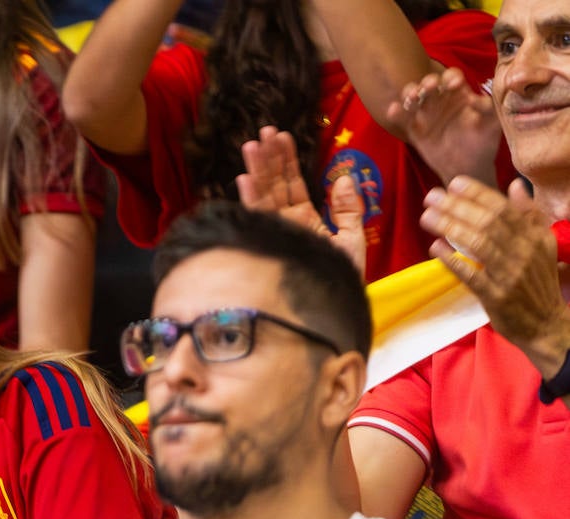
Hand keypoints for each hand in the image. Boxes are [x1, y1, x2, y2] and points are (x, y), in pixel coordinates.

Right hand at [236, 127, 365, 274]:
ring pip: (263, 197)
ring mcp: (275, 233)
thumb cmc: (341, 280)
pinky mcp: (268, 244)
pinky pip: (257, 218)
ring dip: (257, 171)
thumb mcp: (352, 240)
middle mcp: (285, 224)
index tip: (282, 136)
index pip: (293, 184)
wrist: (332, 309)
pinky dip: (250, 199)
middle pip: (274, 185)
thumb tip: (342, 177)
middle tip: (264, 132)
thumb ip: (348, 209)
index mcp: (305, 220)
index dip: (287, 160)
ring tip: (251, 145)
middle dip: (269, 158)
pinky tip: (244, 179)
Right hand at [386, 67, 499, 185]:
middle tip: (430, 86)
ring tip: (412, 98)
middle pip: (429, 83)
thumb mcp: (491, 125)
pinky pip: (403, 118)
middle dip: (428, 82)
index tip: (455, 84)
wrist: (467, 168)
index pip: (451, 76)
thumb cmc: (482, 142)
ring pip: (413, 96)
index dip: (451, 77)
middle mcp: (440, 99)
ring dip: (410, 93)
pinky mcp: (413, 129)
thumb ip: (488, 110)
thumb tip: (475, 99)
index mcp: (459, 93)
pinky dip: (396, 112)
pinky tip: (393, 109)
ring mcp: (425, 114)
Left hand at [421, 176, 569, 374]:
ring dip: (450, 227)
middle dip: (457, 206)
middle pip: (487, 223)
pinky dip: (453, 260)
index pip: (504, 209)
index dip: (478, 194)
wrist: (547, 324)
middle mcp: (525, 252)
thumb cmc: (538, 282)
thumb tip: (516, 186)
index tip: (454, 183)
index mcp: (535, 237)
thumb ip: (529, 216)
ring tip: (426, 217)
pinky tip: (435, 248)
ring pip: (478, 244)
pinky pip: (472, 275)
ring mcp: (510, 274)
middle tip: (430, 196)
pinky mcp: (496, 296)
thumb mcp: (542, 245)